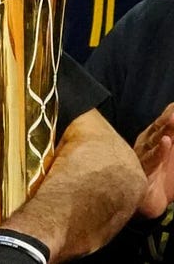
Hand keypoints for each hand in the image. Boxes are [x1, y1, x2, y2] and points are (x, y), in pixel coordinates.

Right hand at [136, 102, 173, 217]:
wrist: (150, 202)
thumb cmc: (163, 176)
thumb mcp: (171, 155)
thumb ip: (172, 140)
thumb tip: (172, 129)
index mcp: (154, 138)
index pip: (163, 122)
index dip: (171, 112)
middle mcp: (147, 144)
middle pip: (159, 128)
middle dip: (168, 118)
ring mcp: (144, 156)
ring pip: (155, 140)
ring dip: (164, 129)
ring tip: (173, 119)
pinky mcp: (143, 171)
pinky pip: (152, 159)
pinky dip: (159, 150)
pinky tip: (166, 141)